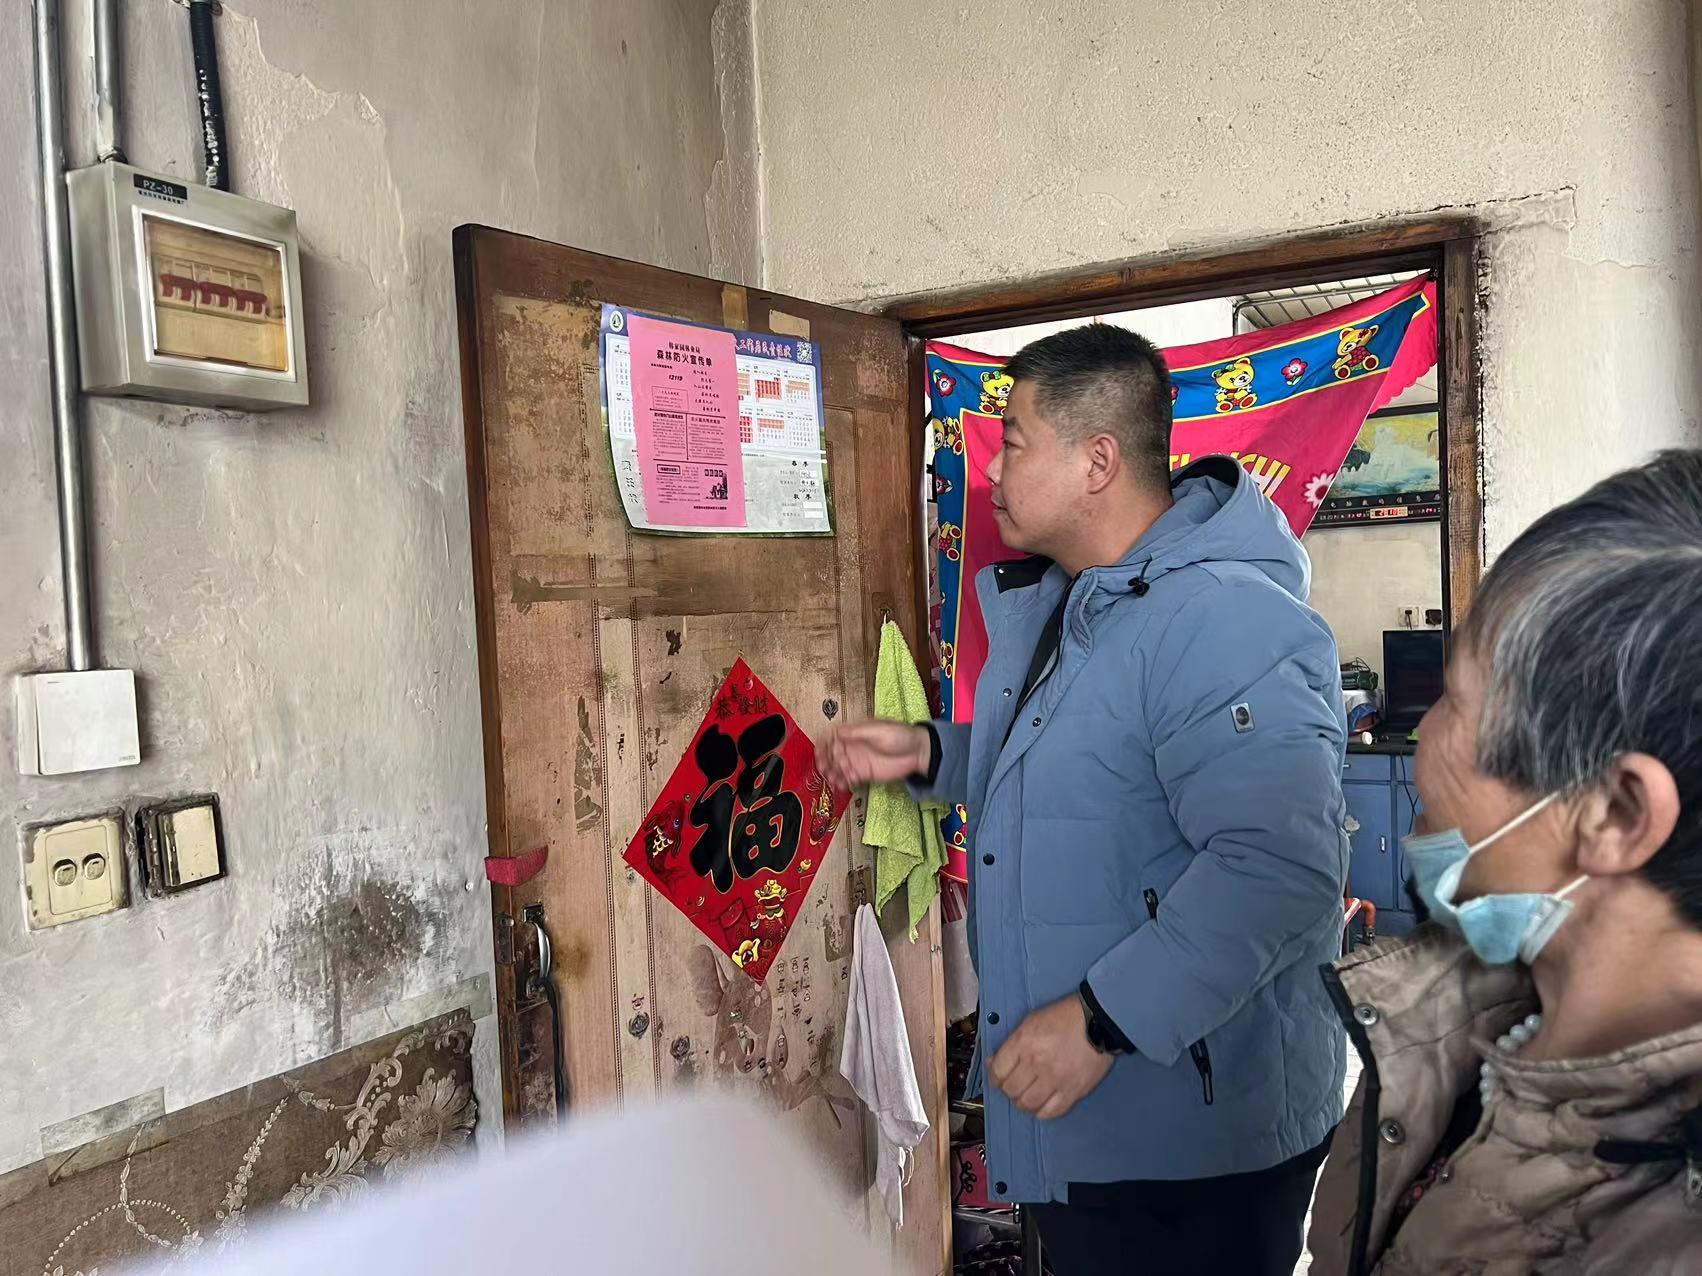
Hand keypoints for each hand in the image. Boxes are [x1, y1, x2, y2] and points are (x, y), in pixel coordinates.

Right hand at [820, 721, 930, 788]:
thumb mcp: (878, 730)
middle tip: (825, 769)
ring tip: (831, 779)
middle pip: (831, 754)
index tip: (820, 752)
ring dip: (831, 773)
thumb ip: (857, 733)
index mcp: (854, 733)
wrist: (918, 753)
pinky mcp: (864, 774)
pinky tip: (841, 786)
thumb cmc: (900, 735)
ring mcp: (858, 761)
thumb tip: (836, 733)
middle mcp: (853, 747)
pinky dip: (842, 783)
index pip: (832, 737)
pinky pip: (848, 779)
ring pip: (838, 768)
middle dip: (826, 761)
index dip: (824, 744)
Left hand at [989, 995, 1114, 1120]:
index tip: (998, 1076)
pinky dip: (1042, 1112)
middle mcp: (1036, 1063)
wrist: (1099, 1021)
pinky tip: (1043, 1104)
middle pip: (1011, 1090)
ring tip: (1028, 1095)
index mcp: (1023, 1042)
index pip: (998, 1071)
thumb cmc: (1066, 1017)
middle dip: (1008, 1090)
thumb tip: (995, 1062)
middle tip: (1014, 1086)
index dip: (994, 1077)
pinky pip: (1051, 1112)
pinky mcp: (1073, 1091)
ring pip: (1027, 1104)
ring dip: (1024, 1102)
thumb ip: (1012, 1043)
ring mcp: (1055, 1079)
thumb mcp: (1031, 1021)